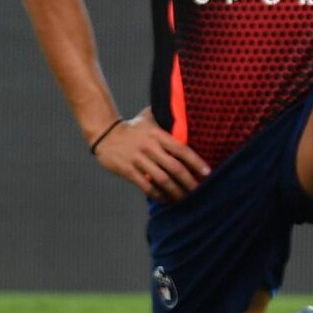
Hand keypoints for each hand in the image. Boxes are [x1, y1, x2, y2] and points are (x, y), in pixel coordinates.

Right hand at [95, 109, 209, 201]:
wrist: (104, 134)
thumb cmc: (132, 127)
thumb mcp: (149, 118)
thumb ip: (166, 118)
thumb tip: (186, 113)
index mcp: (158, 135)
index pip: (181, 149)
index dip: (196, 161)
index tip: (207, 172)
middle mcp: (150, 147)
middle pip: (174, 167)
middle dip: (189, 181)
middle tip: (199, 189)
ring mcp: (138, 160)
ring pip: (162, 180)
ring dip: (176, 191)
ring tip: (185, 198)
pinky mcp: (128, 171)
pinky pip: (147, 186)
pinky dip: (158, 195)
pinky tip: (166, 199)